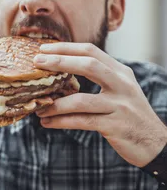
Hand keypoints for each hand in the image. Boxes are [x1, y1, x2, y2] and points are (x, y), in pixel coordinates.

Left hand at [34, 42, 166, 166]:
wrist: (153, 141)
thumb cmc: (129, 112)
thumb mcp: (119, 88)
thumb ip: (100, 77)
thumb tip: (65, 71)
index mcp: (120, 72)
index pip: (91, 51)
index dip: (66, 48)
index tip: (44, 48)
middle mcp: (122, 84)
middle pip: (88, 65)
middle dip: (59, 62)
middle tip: (37, 62)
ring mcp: (120, 105)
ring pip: (81, 100)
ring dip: (55, 104)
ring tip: (38, 108)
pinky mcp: (115, 126)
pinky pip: (82, 121)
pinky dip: (61, 122)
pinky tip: (47, 123)